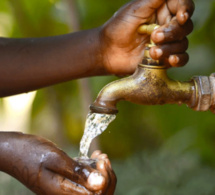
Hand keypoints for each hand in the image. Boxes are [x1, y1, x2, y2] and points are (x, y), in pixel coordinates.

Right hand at [0, 132, 115, 194]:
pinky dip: (92, 169)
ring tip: (99, 155)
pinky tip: (93, 157)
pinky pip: (84, 179)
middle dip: (106, 176)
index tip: (102, 160)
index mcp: (64, 194)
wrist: (15, 151)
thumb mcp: (56, 159)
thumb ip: (77, 173)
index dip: (105, 179)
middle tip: (103, 158)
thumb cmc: (32, 153)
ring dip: (101, 171)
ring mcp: (66, 189)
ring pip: (92, 186)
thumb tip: (100, 183)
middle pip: (97, 194)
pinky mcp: (65, 181)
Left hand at [100, 0, 193, 74]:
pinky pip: (181, 59)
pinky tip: (171, 60)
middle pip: (185, 26)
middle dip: (172, 32)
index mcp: (161, 10)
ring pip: (182, 43)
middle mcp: (166, 26)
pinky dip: (179, 59)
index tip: (181, 16)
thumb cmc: (118, 28)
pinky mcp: (163, 59)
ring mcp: (166, 43)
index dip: (186, 9)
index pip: (182, 5)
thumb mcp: (135, 9)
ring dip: (170, 48)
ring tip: (152, 52)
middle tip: (154, 36)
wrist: (108, 51)